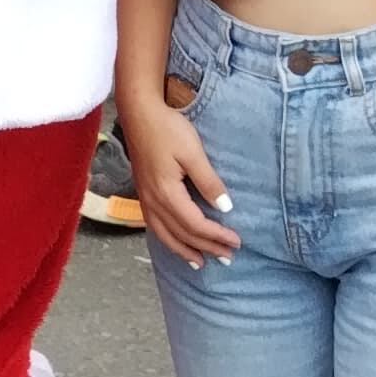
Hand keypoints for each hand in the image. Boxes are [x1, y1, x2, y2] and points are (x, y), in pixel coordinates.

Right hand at [121, 91, 237, 268]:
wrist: (138, 114)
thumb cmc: (167, 129)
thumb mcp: (193, 152)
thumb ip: (208, 182)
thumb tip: (225, 207)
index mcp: (167, 193)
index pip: (195, 225)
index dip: (216, 236)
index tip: (236, 241)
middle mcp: (153, 202)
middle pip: (182, 234)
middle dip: (207, 247)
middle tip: (228, 256)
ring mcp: (145, 200)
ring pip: (165, 235)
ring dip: (185, 250)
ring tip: (201, 263)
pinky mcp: (143, 194)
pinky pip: (155, 227)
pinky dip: (168, 240)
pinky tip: (176, 244)